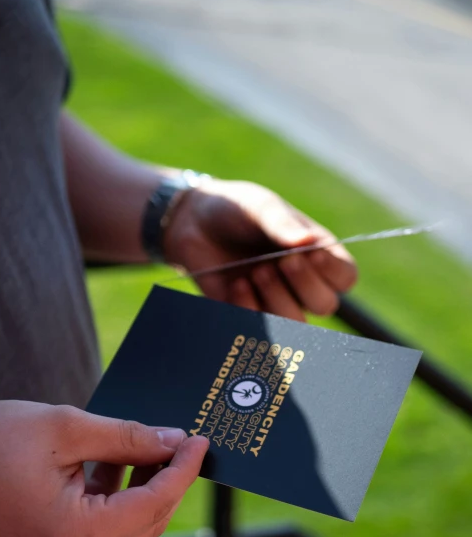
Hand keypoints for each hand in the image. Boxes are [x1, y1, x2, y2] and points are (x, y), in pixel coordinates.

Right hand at [0, 401, 207, 536]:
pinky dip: (118, 499)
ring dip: (144, 488)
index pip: (153, 504)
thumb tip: (173, 440)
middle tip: (184, 442)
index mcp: (75, 536)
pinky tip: (117, 462)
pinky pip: (105, 531)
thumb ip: (126, 437)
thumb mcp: (62, 429)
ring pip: (129, 529)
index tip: (202, 441)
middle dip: (170, 480)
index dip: (183, 470)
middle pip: (147, 522)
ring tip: (150, 445)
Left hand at [164, 179, 356, 319]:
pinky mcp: (248, 314)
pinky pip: (260, 329)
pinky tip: (236, 285)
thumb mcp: (259, 207)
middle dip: (304, 285)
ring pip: (295, 322)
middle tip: (281, 261)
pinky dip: (249, 308)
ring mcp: (276, 301)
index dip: (334, 272)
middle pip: (326, 304)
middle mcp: (301, 282)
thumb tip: (308, 241)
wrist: (191, 223)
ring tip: (255, 272)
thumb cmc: (236, 210)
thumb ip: (282, 224)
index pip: (345, 276)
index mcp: (316, 252)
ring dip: (278, 299)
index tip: (312, 254)